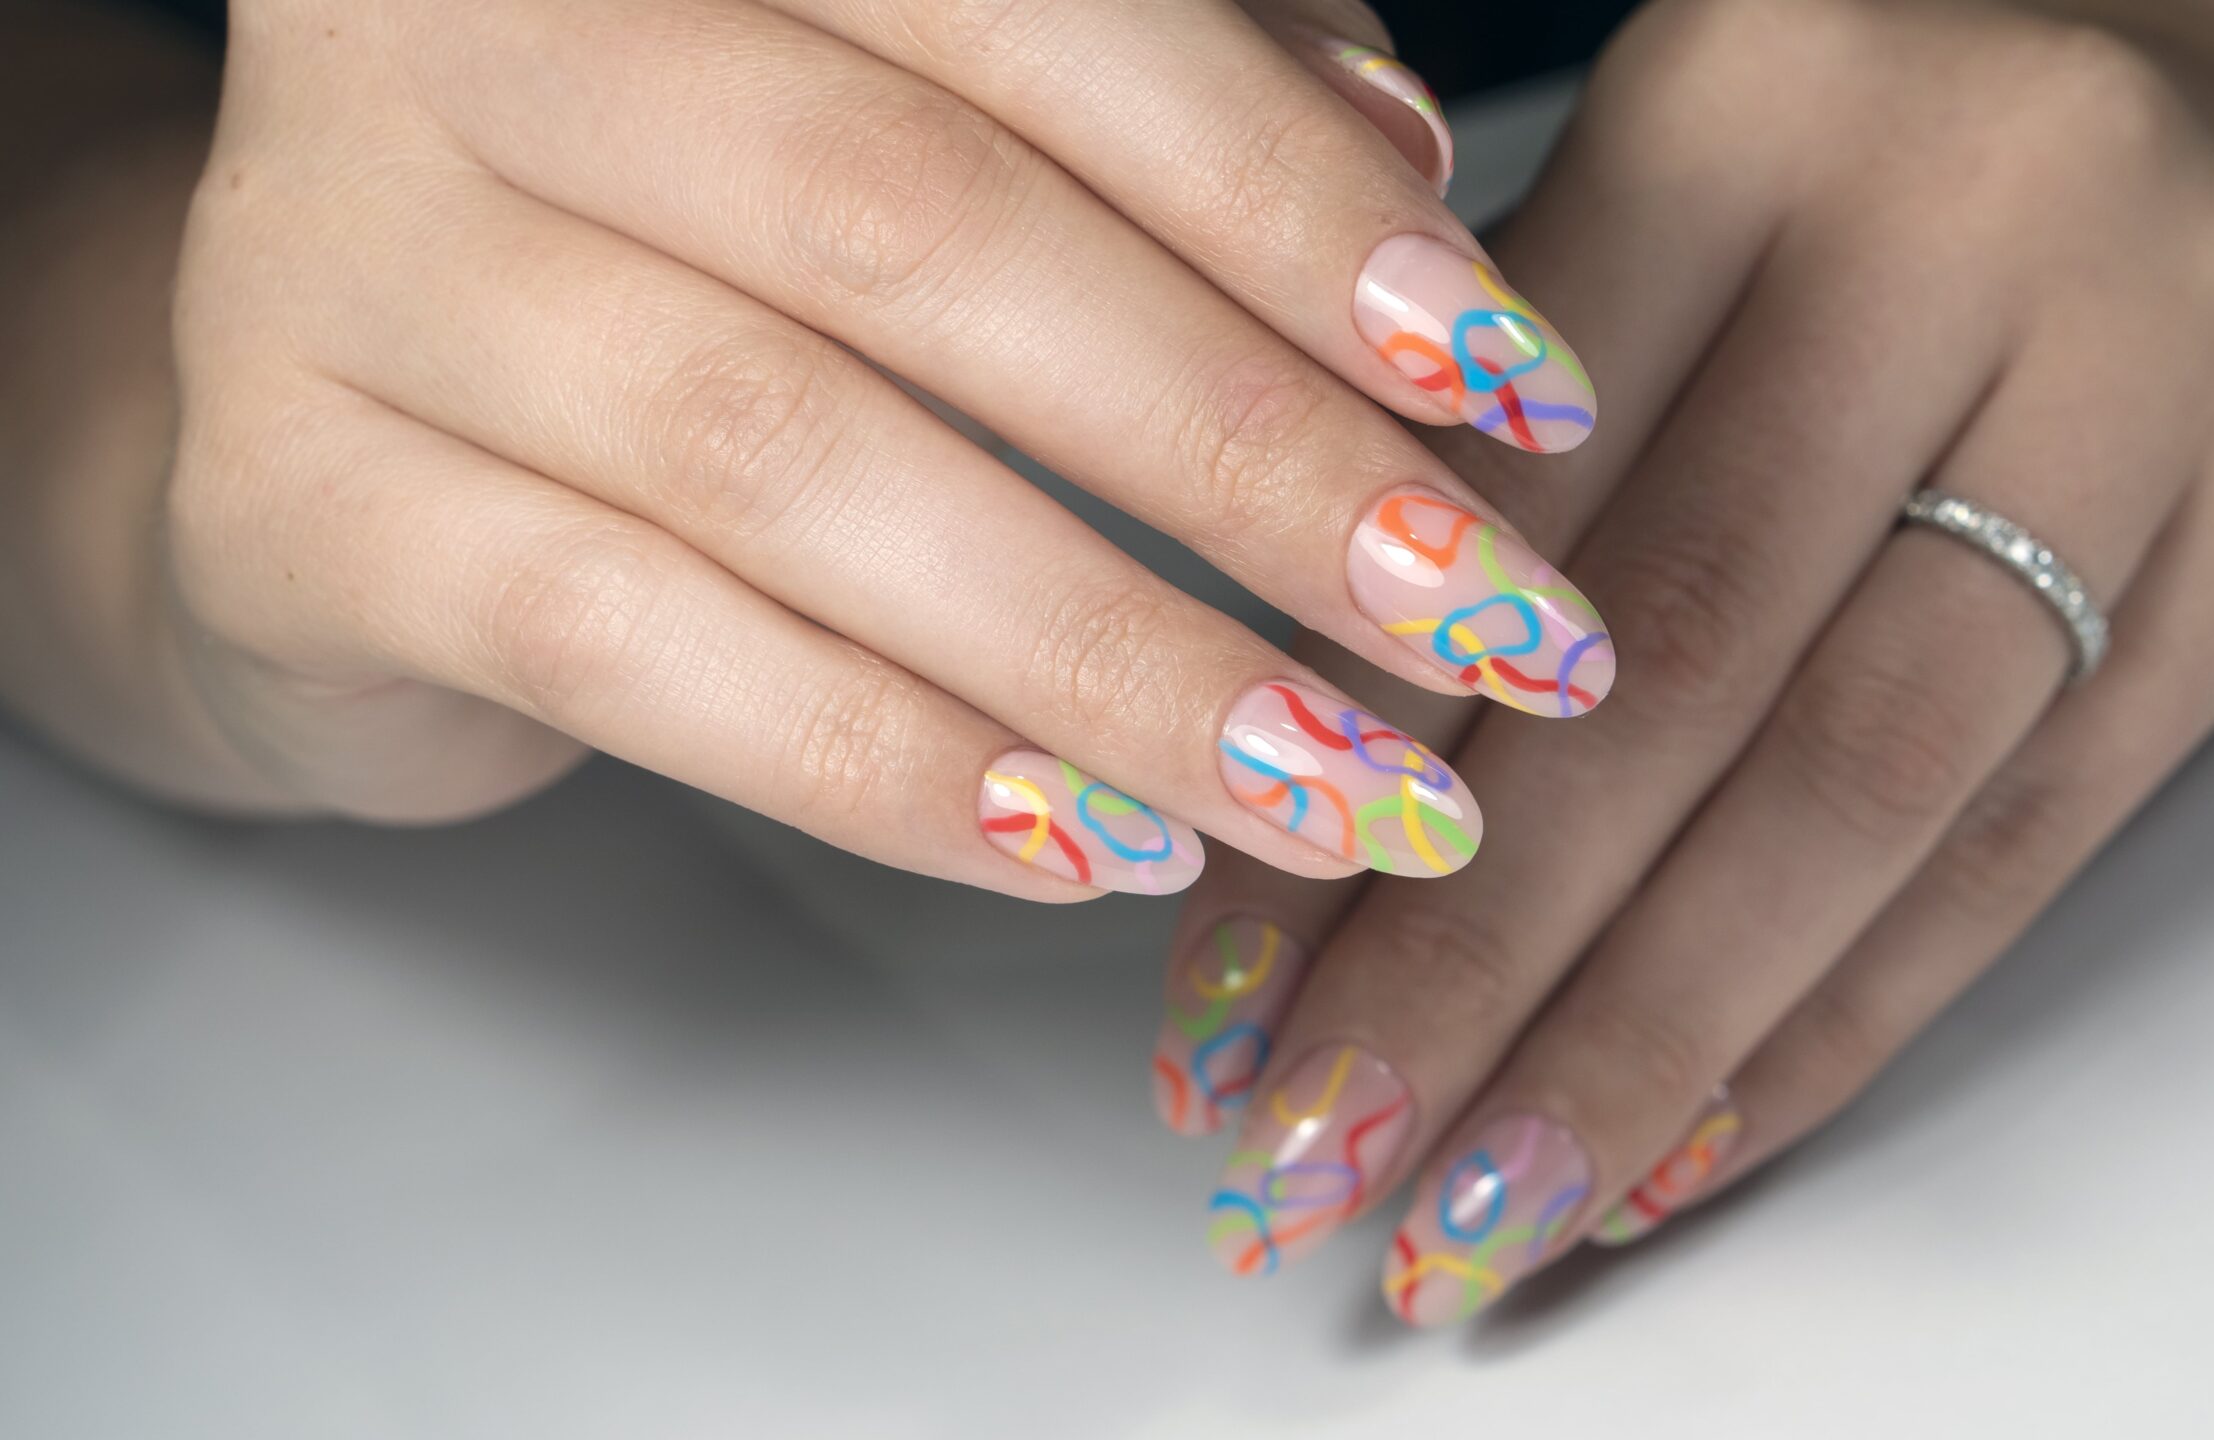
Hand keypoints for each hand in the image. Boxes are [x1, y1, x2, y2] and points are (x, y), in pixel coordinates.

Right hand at [4, 0, 1616, 897]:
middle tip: (1479, 627)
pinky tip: (1084, 845)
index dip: (1292, 205)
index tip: (1515, 390)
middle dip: (1245, 455)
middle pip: (918, 232)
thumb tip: (1406, 168)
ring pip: (781, 460)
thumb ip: (1168, 98)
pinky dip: (885, 762)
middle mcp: (482, 28)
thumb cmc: (707, 244)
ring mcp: (355, 258)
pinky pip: (631, 648)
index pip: (1035, 10)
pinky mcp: (300, 503)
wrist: (354, 405)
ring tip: (1332, 785)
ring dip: (1107, 650)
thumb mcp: (938, 117)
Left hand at [1150, 0, 2213, 1320]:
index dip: (1342, 775)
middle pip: (1669, 670)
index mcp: (1743, 106)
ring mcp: (2154, 384)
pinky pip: (2029, 837)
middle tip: (1311, 1149)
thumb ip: (1510, 442)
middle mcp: (1964, 224)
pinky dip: (1842, 1014)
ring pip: (1853, 783)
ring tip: (1480, 1200)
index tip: (1217, 994)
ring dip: (1642, 1037)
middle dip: (1464, 958)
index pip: (1496, 506)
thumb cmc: (1907, 161)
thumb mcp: (1677, 206)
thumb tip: (1300, 782)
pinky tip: (1689, 1134)